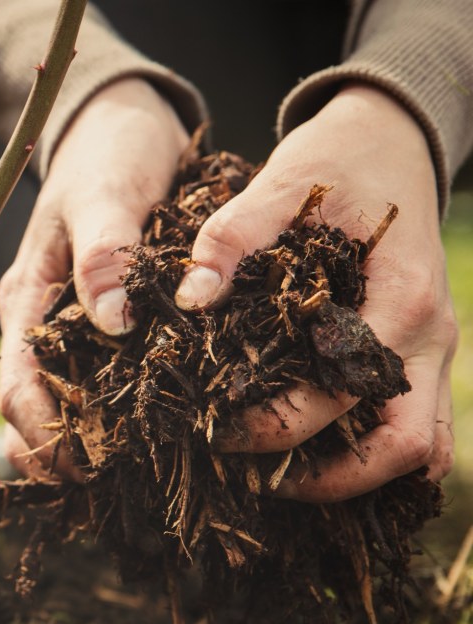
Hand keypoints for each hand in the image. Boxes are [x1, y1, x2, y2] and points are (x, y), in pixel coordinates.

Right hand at [0, 78, 188, 478]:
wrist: (120, 122)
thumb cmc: (109, 152)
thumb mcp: (106, 193)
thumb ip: (105, 254)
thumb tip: (113, 323)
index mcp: (27, 300)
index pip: (17, 388)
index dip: (43, 437)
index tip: (87, 468)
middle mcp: (42, 324)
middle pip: (33, 412)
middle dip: (63, 456)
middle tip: (118, 490)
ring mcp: (71, 326)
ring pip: (65, 405)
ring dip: (89, 444)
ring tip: (139, 477)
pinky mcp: (104, 323)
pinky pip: (102, 382)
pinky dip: (119, 415)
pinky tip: (159, 434)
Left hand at [175, 84, 455, 501]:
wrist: (393, 141)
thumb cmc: (337, 163)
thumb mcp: (281, 184)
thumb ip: (232, 237)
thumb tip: (191, 298)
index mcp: (402, 298)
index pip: (345, 393)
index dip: (280, 425)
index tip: (217, 431)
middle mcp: (429, 337)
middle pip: (404, 447)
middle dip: (329, 478)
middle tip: (253, 478)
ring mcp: (433, 351)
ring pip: (419, 449)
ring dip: (357, 477)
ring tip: (278, 480)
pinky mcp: (420, 355)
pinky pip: (416, 429)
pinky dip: (374, 457)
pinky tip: (313, 460)